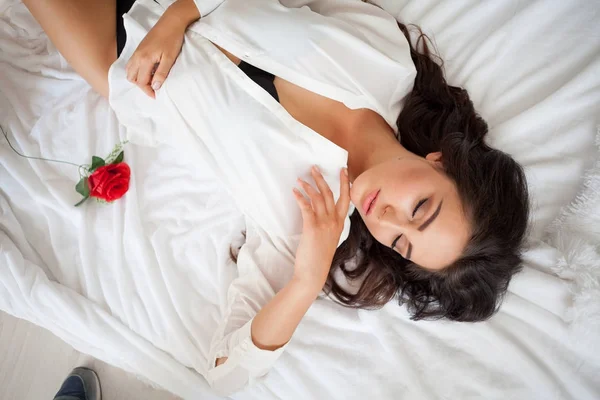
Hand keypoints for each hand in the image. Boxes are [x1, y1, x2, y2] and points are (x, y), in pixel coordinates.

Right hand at [125, 12, 186, 97]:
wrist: (171, 23)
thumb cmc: (172, 39)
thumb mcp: (169, 58)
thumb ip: (161, 74)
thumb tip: (155, 87)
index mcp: (144, 60)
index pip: (141, 82)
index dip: (148, 91)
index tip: (157, 95)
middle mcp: (137, 57)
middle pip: (132, 78)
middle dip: (142, 86)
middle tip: (154, 88)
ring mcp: (137, 52)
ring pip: (130, 71)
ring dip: (138, 79)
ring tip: (151, 80)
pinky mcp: (139, 49)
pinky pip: (132, 64)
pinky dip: (137, 71)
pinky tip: (149, 71)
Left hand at [292, 166, 350, 287]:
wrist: (313, 273)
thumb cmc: (319, 258)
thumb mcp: (329, 239)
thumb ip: (329, 226)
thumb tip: (321, 215)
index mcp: (340, 224)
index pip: (346, 199)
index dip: (345, 184)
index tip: (343, 171)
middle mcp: (334, 221)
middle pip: (330, 194)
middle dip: (322, 179)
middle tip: (314, 168)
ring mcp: (324, 224)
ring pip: (318, 197)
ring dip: (308, 186)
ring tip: (300, 179)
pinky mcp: (312, 227)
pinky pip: (306, 207)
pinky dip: (300, 197)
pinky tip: (294, 192)